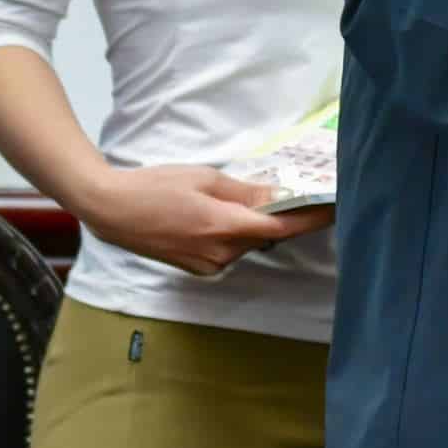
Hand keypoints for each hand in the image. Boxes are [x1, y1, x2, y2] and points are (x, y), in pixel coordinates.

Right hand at [75, 164, 329, 277]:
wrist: (110, 209)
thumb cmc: (155, 186)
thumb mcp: (206, 179)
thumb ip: (246, 193)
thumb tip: (281, 198)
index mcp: (224, 227)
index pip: (282, 228)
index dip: (313, 219)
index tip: (336, 208)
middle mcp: (220, 253)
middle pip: (265, 236)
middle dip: (278, 217)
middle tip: (290, 193)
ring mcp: (208, 264)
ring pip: (247, 243)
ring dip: (252, 226)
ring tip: (233, 200)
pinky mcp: (197, 268)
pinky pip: (229, 250)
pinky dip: (234, 235)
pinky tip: (216, 216)